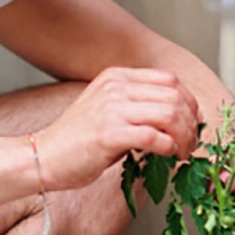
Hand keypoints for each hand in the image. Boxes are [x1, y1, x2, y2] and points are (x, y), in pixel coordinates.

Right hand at [38, 68, 199, 187]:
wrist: (42, 157)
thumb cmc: (78, 141)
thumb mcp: (109, 110)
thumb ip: (138, 106)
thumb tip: (179, 118)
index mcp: (117, 77)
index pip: (170, 80)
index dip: (189, 102)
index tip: (191, 123)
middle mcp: (116, 87)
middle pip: (175, 96)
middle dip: (191, 123)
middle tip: (190, 143)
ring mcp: (111, 109)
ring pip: (169, 114)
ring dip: (184, 137)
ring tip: (182, 152)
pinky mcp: (108, 134)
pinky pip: (154, 137)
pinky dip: (169, 148)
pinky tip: (168, 156)